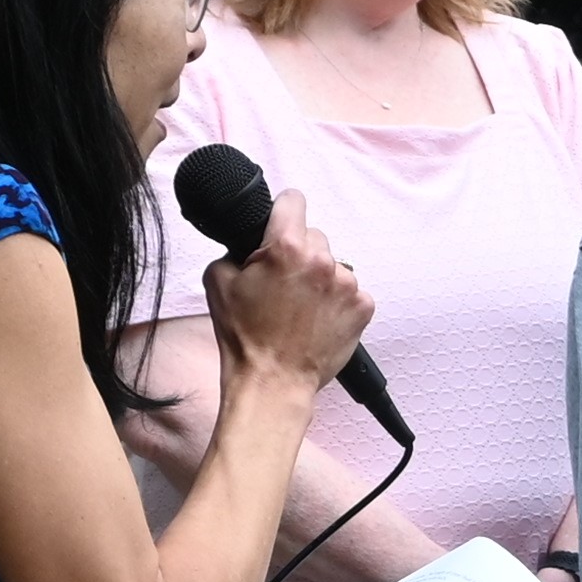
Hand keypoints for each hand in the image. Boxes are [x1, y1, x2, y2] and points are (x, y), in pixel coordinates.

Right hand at [208, 207, 373, 395]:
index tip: (279, 223)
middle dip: (298, 252)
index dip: (282, 211)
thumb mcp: (218, 280)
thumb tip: (248, 244)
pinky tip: (318, 319)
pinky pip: (351, 291)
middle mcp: (321, 260)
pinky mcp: (363, 306)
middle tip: (283, 282)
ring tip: (300, 307)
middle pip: (313, 236)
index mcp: (286, 247)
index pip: (293, 200)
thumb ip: (235, 250)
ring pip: (333, 264)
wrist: (273, 380)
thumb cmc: (245, 337)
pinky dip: (337, 301)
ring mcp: (347, 284)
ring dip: (319, 278)